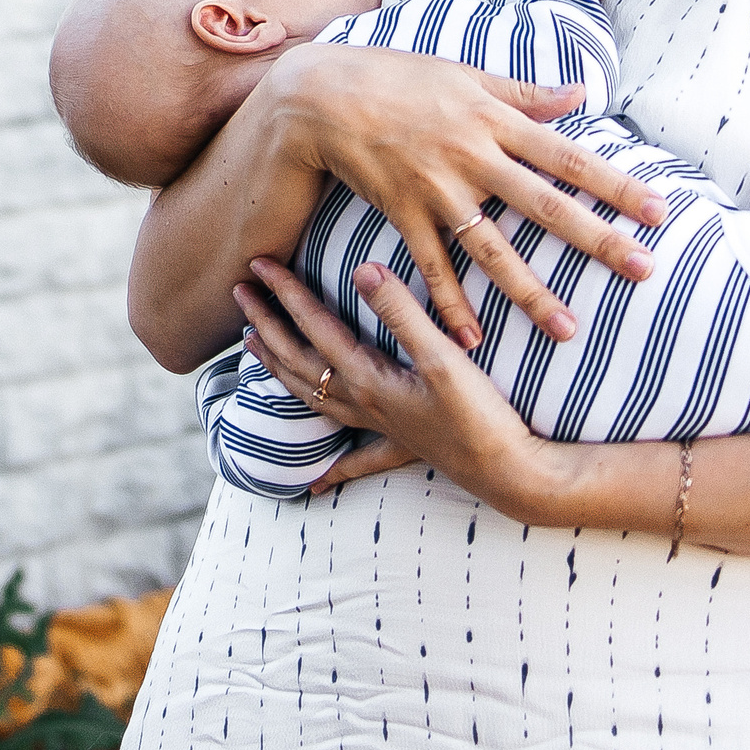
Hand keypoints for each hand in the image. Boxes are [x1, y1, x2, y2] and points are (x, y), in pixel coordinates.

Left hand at [235, 258, 570, 517]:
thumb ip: (401, 313)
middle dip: (265, 324)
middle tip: (239, 292)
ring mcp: (377, 427)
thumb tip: (362, 270)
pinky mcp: (399, 445)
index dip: (286, 293)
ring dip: (278, 369)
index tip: (259, 263)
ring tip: (252, 348)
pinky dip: (332, 469)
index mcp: (367, 380)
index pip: (314, 327)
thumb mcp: (443, 357)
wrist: (511, 472)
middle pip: (297, 360)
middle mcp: (361, 404)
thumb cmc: (480, 416)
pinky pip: (354, 457)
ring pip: (310, 396)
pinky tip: (316, 486)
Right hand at [268, 43, 663, 349]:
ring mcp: (436, 189)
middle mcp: (471, 157)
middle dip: (597, 239)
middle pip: (545, 205)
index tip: (659, 210)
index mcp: (493, 120)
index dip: (615, 183)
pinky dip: (450, 304)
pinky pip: (432, 266)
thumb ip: (525, 93)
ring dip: (531, 291)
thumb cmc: (398, 77)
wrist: (322, 95)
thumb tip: (580, 94)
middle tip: (643, 269)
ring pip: (493, 249)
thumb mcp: (466, 75)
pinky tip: (473, 339)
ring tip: (568, 329)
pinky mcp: (402, 212)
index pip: (568, 156)